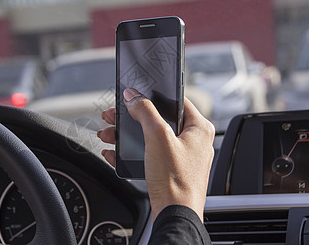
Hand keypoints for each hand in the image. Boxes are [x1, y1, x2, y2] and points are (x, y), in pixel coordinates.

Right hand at [97, 88, 214, 220]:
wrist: (174, 215)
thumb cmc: (175, 180)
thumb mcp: (157, 137)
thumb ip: (145, 111)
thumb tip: (134, 96)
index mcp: (199, 128)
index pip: (176, 100)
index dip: (153, 95)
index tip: (135, 93)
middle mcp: (193, 140)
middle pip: (158, 118)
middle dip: (132, 118)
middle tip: (115, 116)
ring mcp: (182, 155)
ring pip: (150, 136)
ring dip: (127, 134)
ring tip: (109, 134)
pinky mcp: (170, 168)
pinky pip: (149, 152)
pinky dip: (132, 150)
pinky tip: (114, 151)